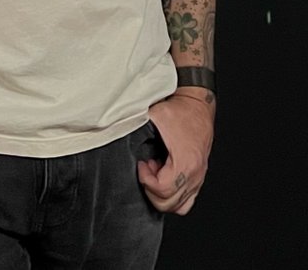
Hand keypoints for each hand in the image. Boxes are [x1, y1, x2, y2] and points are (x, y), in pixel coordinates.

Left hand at [137, 91, 214, 214]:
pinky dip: (173, 196)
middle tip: (145, 170)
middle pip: (168, 203)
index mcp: (185, 162)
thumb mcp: (155, 115)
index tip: (141, 165)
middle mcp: (195, 175)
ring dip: (161, 195)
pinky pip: (187, 201)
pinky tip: (163, 177)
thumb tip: (115, 130)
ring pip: (178, 206)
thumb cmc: (179, 111)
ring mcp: (198, 178)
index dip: (146, 180)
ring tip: (154, 174)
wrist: (197, 106)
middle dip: (151, 189)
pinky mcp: (198, 178)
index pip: (162, 189)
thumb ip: (136, 127)